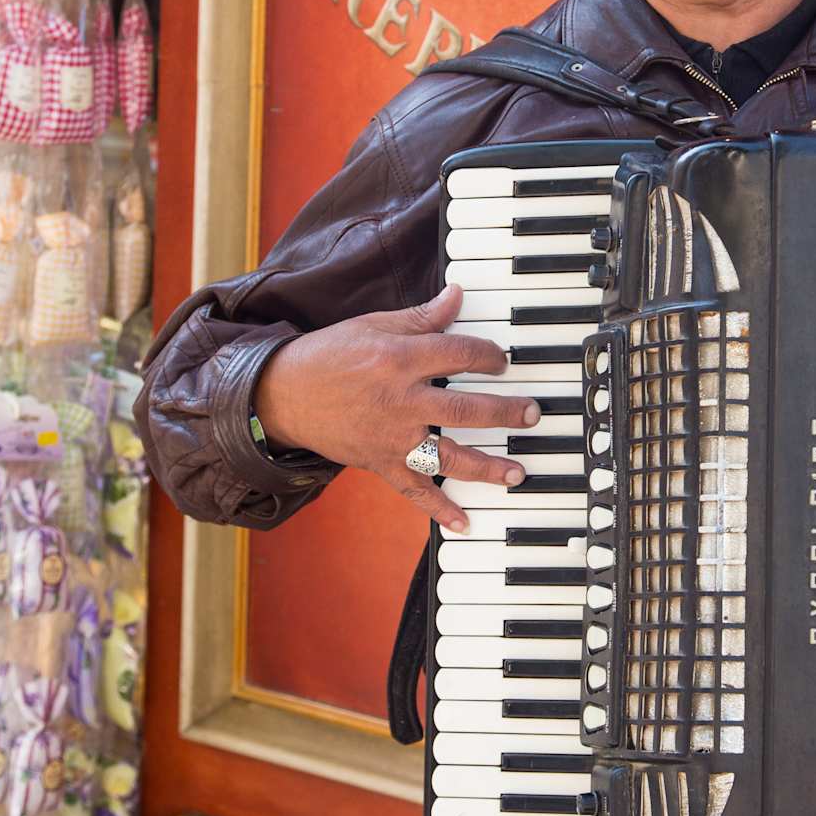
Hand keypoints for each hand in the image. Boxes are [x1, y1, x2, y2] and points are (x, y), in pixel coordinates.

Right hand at [253, 282, 537, 531]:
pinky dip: (439, 509)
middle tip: (533, 414)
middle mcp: (401, 401)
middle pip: (466, 409)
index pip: (460, 354)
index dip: (489, 356)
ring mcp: (392, 438)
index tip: (503, 360)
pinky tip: (465, 521)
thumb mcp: (374, 325)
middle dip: (505, 412)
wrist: (282, 395)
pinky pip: (414, 491)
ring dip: (487, 467)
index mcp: (400, 359)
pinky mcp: (380, 464)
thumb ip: (421, 316)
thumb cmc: (328, 356)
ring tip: (517, 473)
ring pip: (448, 457)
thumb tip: (458, 294)